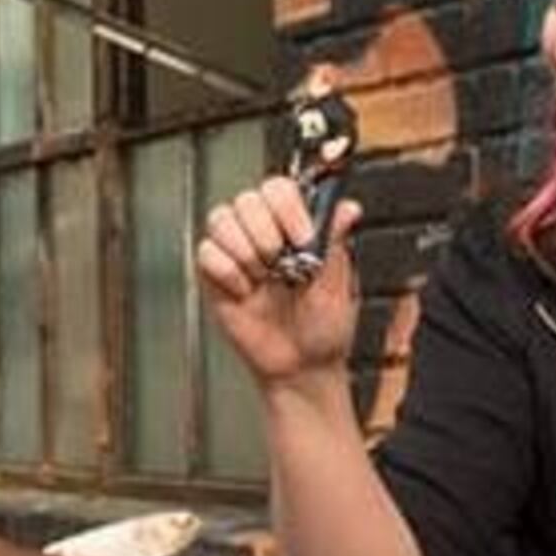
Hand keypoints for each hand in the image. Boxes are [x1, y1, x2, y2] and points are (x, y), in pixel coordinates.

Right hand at [193, 176, 363, 390]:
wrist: (301, 367)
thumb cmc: (324, 327)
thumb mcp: (338, 284)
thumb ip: (336, 242)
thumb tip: (348, 208)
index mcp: (296, 226)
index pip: (280, 187)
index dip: (287, 206)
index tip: (302, 236)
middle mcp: (264, 231)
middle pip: (247, 198)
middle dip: (265, 231)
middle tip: (282, 263)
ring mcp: (237, 251)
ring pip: (221, 218)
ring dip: (246, 251)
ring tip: (264, 279)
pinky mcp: (215, 274)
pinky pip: (207, 252)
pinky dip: (227, 273)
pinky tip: (245, 292)